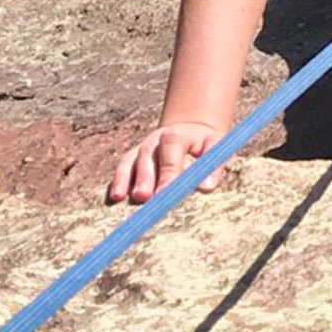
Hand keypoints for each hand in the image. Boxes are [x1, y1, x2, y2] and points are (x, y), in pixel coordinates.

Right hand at [106, 121, 228, 203]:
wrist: (191, 133)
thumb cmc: (205, 147)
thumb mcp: (216, 148)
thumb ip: (213, 166)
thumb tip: (205, 187)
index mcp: (179, 134)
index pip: (172, 147)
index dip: (168, 170)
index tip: (166, 191)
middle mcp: (157, 138)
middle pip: (148, 155)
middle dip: (145, 177)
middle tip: (144, 196)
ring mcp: (143, 147)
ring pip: (133, 161)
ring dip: (129, 180)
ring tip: (127, 198)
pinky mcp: (134, 157)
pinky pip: (124, 166)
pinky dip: (118, 180)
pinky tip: (115, 196)